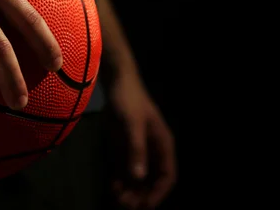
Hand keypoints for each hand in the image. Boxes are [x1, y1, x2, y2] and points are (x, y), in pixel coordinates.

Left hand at [108, 67, 176, 208]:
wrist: (115, 82)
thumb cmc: (129, 100)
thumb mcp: (132, 124)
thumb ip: (136, 149)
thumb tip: (139, 177)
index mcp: (163, 145)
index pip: (167, 176)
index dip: (158, 193)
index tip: (145, 206)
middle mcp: (152, 150)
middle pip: (151, 181)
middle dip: (141, 195)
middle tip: (125, 205)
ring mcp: (137, 149)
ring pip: (137, 178)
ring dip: (130, 190)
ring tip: (118, 199)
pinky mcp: (123, 147)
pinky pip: (124, 169)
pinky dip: (120, 180)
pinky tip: (112, 187)